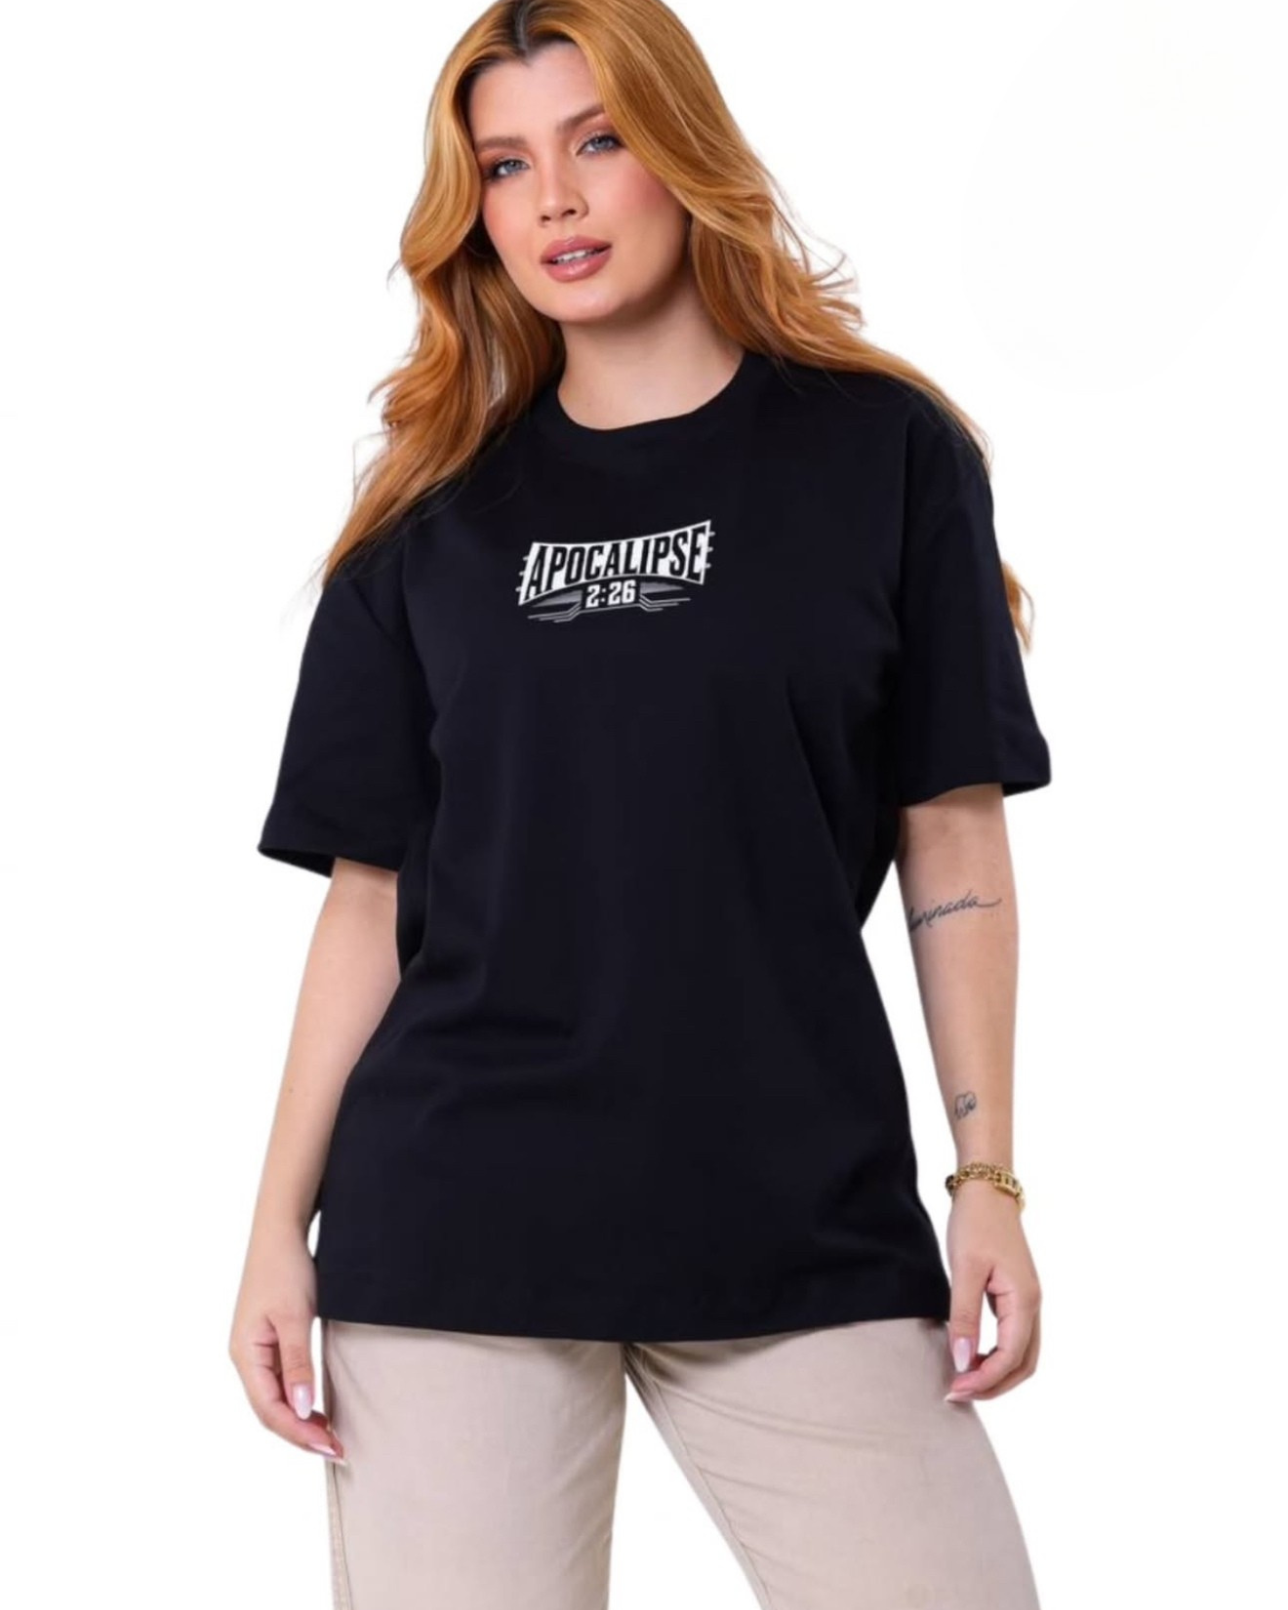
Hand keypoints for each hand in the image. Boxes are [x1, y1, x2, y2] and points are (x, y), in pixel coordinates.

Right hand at [228, 1225, 345, 1461]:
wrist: (281, 1232)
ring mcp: (256, 1350)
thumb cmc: (286, 1269)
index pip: (269, 1409)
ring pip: (275, 1399)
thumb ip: (298, 1362)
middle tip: (337, 1450)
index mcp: (246, 1354)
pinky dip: (299, 1399)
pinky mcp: (269, 1341)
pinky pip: (281, 1382)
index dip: (299, 1433)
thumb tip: (303, 1409)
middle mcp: (246, 1357)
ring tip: (331, 1437)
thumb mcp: (295, 1316)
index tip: (329, 1446)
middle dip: (301, 1434)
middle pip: (270, 1410)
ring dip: (301, 1420)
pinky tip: (318, 1409)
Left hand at [943, 1180, 1041, 1402]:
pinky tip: (973, 1356)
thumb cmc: (975, 1224)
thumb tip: (963, 1361)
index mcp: (1024, 1301)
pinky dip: (997, 1356)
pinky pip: (1014, 1338)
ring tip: (964, 1381)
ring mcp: (1027, 1301)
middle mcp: (1032, 1305)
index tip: (954, 1389)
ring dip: (997, 1374)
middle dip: (993, 1386)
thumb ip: (965, 1316)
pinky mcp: (1017, 1296)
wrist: (987, 1190)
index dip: (984, 1380)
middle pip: (1023, 1365)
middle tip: (957, 1393)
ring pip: (1022, 1354)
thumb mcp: (964, 1269)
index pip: (1010, 1358)